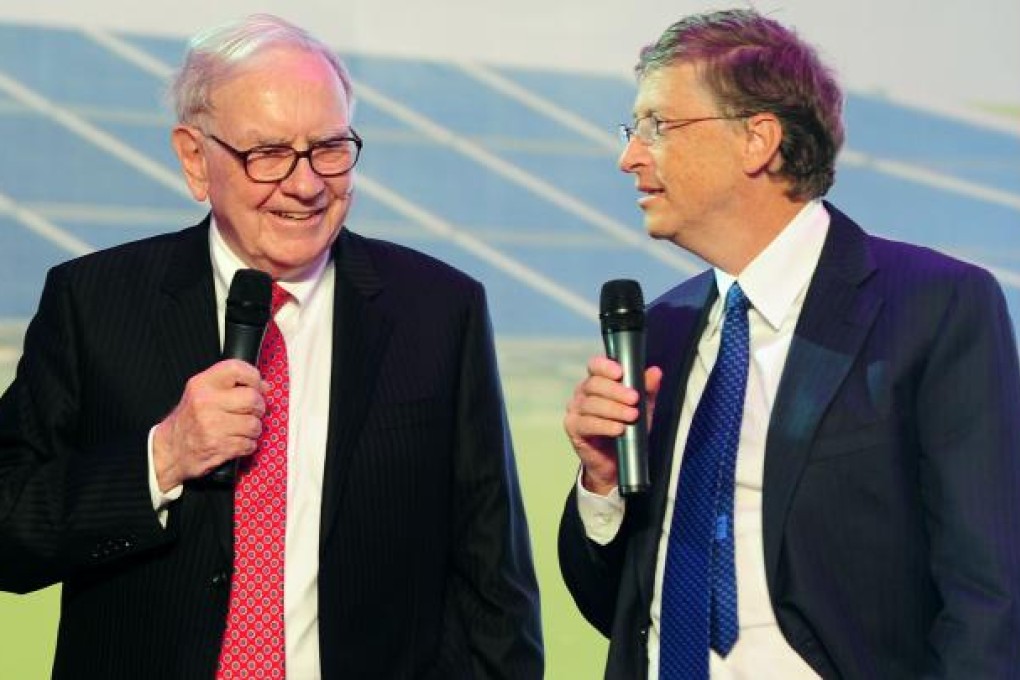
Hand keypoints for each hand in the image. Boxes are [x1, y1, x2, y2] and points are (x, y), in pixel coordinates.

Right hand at [152, 359, 265, 490]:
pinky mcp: (218, 447)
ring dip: (254, 429)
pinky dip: (248, 445)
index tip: (257, 386)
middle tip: (253, 411)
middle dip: (259, 407)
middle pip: (252, 398)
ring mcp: (212, 426)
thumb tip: (264, 387)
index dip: (254, 377)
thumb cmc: (190, 420)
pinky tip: (237, 442)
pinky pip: (249, 444)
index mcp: (202, 384)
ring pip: (254, 424)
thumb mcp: (203, 393)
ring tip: (243, 429)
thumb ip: (232, 385)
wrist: (170, 450)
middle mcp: (206, 402)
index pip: (237, 369)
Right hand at [563, 355, 661, 495]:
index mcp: (597, 382)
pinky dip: (604, 426)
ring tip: (632, 416)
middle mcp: (583, 393)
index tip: (621, 373)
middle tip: (635, 399)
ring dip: (614, 410)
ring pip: (591, 404)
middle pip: (594, 384)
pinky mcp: (573, 428)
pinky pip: (587, 424)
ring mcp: (575, 410)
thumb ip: (648, 389)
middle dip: (616, 391)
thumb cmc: (627, 429)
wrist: (616, 461)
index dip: (606, 367)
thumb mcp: (642, 407)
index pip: (595, 366)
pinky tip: (618, 429)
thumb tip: (655, 372)